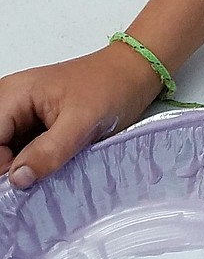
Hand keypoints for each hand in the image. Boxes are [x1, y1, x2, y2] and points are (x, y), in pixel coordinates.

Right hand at [0, 46, 164, 189]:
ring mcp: (21, 115)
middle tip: (36, 181)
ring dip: (21, 169)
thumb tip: (17, 179)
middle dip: (9, 169)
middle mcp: (11, 103)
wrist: (134, 73)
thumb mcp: (82, 121)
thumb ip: (49, 151)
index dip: (2, 167)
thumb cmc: (112, 86)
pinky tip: (48, 171)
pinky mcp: (33, 126)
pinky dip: (30, 166)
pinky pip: (19, 152)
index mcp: (14, 94)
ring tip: (47, 174)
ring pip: (6, 154)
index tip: (24, 185)